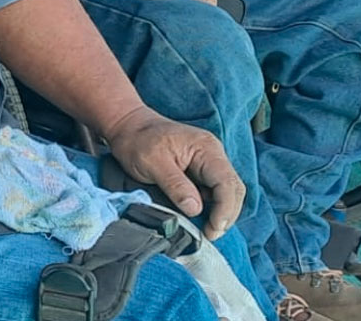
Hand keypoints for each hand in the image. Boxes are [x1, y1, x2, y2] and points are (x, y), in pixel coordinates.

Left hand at [102, 105, 243, 239]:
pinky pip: (213, 191)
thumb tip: (195, 210)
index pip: (227, 183)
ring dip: (220, 212)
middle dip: (226, 215)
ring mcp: (208, 162)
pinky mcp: (200, 170)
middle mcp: (213, 154)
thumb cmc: (137, 140)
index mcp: (206, 148)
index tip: (212, 230)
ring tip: (205, 230)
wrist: (127, 125)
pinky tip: (200, 218)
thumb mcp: (151, 162)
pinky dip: (211, 206)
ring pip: (226, 192)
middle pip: (233, 190)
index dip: (224, 210)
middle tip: (209, 235)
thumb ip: (175, 185)